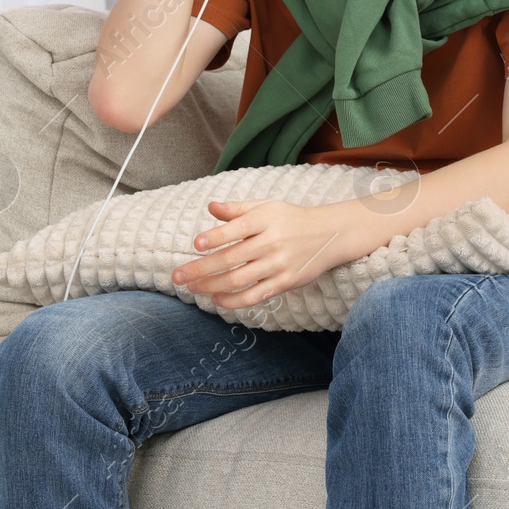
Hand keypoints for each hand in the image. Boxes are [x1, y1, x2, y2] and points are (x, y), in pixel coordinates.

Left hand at [170, 198, 355, 310]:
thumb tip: (210, 207)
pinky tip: (216, 299)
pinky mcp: (285, 282)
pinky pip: (254, 296)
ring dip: (210, 286)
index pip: (236, 229)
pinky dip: (232, 301)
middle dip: (200, 269)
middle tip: (178, 276)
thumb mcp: (267, 207)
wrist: (330, 234)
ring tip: (192, 288)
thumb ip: (237, 209)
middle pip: (230, 259)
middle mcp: (272, 242)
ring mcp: (279, 264)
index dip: (215, 237)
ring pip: (238, 280)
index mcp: (265, 219)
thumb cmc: (292, 219)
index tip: (196, 245)